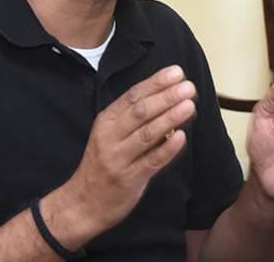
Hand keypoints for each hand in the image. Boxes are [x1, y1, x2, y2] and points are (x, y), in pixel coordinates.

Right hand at [51, 65, 195, 234]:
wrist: (84, 202)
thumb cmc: (102, 164)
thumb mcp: (108, 134)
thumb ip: (132, 117)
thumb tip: (164, 95)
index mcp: (106, 121)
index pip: (133, 96)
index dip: (156, 83)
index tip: (176, 72)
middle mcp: (110, 137)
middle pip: (141, 112)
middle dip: (166, 97)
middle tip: (188, 86)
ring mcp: (119, 158)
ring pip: (147, 134)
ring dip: (170, 117)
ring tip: (189, 105)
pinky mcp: (129, 179)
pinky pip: (151, 161)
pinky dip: (167, 149)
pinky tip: (181, 137)